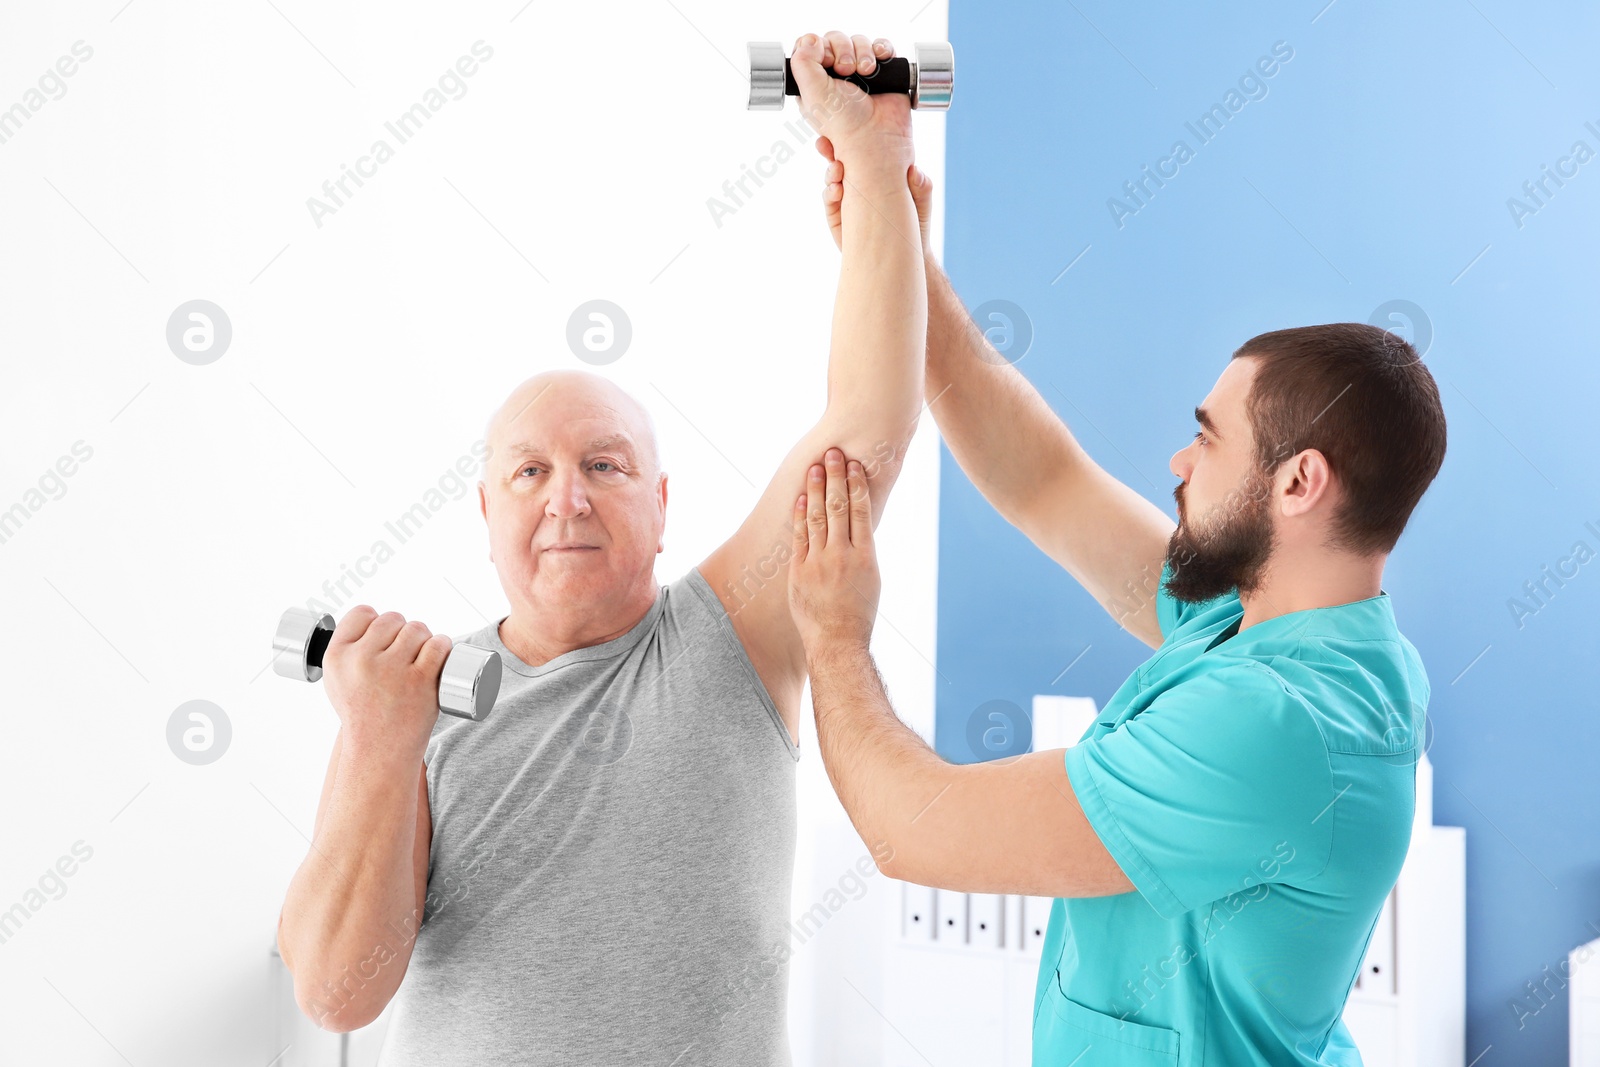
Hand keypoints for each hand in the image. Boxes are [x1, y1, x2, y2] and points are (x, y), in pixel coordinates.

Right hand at [321, 606, 452, 751]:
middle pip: (393, 619)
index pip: (362, 613)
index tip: (383, 638)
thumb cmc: (362, 712)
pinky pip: (438, 645)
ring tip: (418, 659)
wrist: (379, 749)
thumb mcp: (337, 679)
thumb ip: (348, 649)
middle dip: (401, 632)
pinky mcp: (421, 680)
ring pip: (417, 629)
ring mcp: (393, 670)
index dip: (376, 621)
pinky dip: (442, 646)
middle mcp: (362, 660)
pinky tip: (438, 655)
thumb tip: (374, 619)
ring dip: (423, 638)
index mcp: (337, 656)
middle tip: (403, 655)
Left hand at [787, 447, 880, 655]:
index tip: (854, 465)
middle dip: (836, 477)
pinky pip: (800, 537)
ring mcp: (819, 562)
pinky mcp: (799, 571)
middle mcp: (842, 555)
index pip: (861, 511)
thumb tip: (857, 526)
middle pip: (839, 507)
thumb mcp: (871, 580)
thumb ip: (862, 551)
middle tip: (833, 453)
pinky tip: (802, 498)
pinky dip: (801, 516)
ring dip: (817, 489)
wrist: (837, 643)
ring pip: (818, 518)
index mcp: (865, 556)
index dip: (856, 485)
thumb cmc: (858, 614)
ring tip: (816, 467)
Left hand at [789, 32, 912, 171]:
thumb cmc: (845, 124)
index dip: (819, 48)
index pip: (811, 46)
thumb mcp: (812, 93)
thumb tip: (811, 39)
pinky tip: (879, 61)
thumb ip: (802, 62)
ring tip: (866, 72)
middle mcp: (836, 75)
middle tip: (846, 72)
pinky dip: (882, 49)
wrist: (878, 136)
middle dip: (842, 51)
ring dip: (863, 53)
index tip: (826, 63)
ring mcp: (859, 72)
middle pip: (836, 39)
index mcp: (814, 80)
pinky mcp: (882, 72)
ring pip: (859, 41)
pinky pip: (881, 46)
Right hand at [817, 136, 930, 253]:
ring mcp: (846, 199)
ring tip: (836, 170)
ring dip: (830, 172)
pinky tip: (836, 191)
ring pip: (831, 180)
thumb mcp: (922, 203)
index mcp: (877, 171)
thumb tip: (915, 170)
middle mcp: (858, 182)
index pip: (860, 150)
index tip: (845, 128)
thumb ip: (921, 187)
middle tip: (826, 144)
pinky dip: (830, 194)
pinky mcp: (837, 217)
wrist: (905, 255)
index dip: (851, 138)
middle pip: (839, 160)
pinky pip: (830, 202)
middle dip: (830, 150)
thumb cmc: (915, 225)